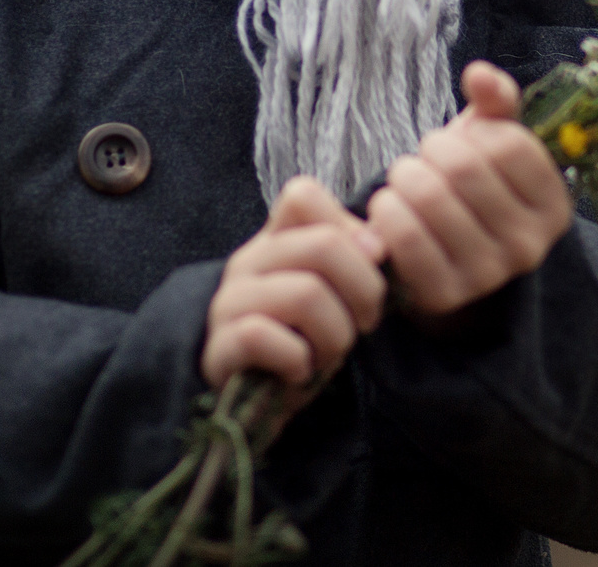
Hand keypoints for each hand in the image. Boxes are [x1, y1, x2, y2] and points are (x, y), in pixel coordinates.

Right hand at [202, 176, 387, 394]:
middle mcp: (248, 261)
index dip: (351, 228)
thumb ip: (356, 257)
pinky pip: (265, 337)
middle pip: (324, 245)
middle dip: (364, 290)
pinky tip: (299, 372)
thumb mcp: (336, 292)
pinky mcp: (219, 346)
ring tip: (330, 354)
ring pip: (305, 294)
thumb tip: (378, 246)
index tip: (372, 266)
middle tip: (364, 322)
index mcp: (277, 239)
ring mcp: (228, 302)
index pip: (301, 195)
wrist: (258, 402)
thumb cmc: (305, 339)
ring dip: (336, 335)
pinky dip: (298, 361)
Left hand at [366, 61, 574, 324]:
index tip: (457, 142)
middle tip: (421, 160)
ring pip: (429, 200)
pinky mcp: (445, 295)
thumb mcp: (493, 143)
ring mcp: (488, 275)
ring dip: (402, 179)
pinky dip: (386, 213)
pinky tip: (389, 209)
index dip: (470, 133)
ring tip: (403, 182)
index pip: (508, 145)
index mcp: (553, 205)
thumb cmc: (473, 188)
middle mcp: (529, 246)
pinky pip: (405, 238)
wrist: (447, 258)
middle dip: (430, 152)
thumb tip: (478, 73)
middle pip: (463, 169)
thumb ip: (496, 103)